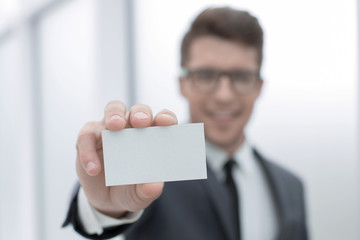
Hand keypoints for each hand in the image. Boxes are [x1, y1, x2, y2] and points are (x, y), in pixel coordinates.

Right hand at [76, 101, 177, 217]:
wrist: (106, 200)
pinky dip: (88, 150)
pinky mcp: (90, 138)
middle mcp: (133, 128)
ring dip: (114, 114)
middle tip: (140, 122)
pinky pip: (86, 136)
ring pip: (113, 109)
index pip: (163, 120)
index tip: (166, 123)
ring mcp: (110, 129)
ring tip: (114, 126)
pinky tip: (94, 169)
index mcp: (152, 137)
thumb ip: (148, 191)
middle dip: (140, 113)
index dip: (166, 118)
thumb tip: (155, 186)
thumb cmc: (131, 189)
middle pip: (139, 110)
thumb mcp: (140, 195)